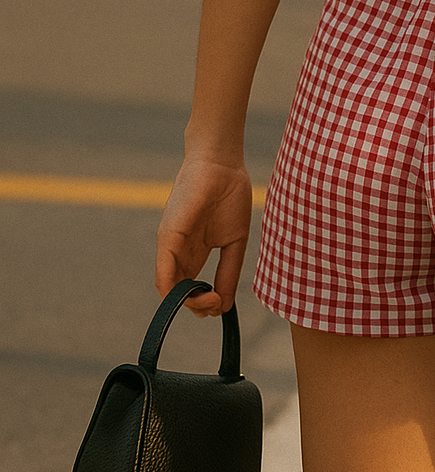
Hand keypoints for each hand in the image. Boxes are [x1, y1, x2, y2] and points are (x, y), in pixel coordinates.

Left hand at [156, 156, 253, 316]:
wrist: (223, 164)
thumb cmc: (230, 195)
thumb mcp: (234, 242)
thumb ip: (229, 271)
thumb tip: (225, 304)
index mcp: (194, 253)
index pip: (192, 288)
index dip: (206, 302)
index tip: (223, 303)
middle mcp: (179, 252)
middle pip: (179, 293)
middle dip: (198, 307)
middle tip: (218, 303)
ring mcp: (171, 246)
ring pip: (169, 288)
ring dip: (190, 303)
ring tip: (212, 300)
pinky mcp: (168, 237)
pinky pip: (163, 273)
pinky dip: (174, 291)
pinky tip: (194, 295)